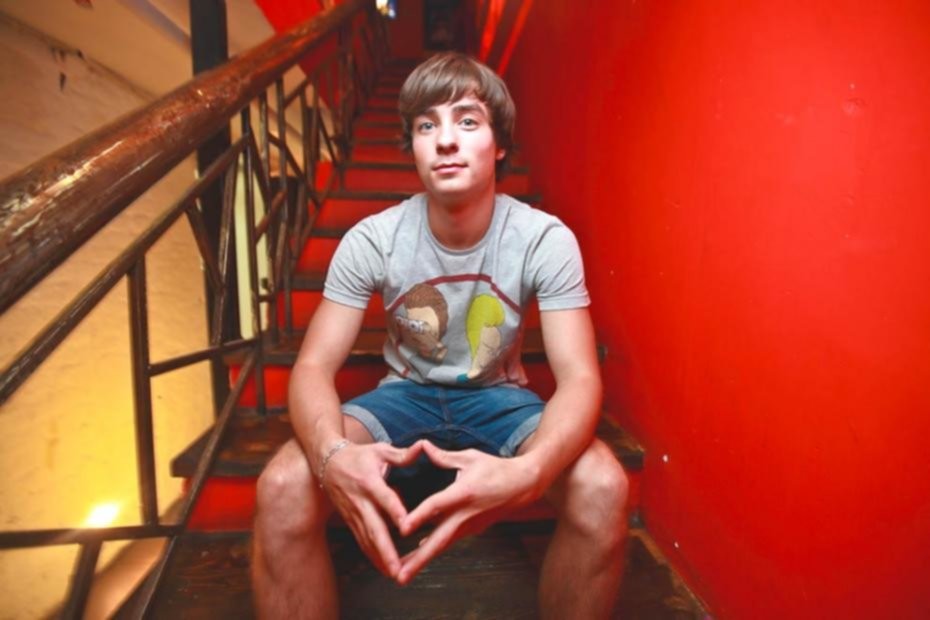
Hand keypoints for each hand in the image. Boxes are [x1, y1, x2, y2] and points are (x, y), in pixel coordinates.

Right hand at [321, 440, 424, 578]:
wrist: (327, 462)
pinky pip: (361, 541)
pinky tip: (383, 569)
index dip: (394, 511)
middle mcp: (360, 501)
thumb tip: (423, 446)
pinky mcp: (350, 521)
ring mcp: (353, 513)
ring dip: (380, 558)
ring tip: (394, 574)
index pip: (383, 498)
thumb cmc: (358, 455)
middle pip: (374, 528)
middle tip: (398, 568)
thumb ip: (402, 454)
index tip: (406, 526)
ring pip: (366, 539)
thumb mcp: (380, 450)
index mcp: (369, 481)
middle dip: (386, 550)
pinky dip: (372, 556)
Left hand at [396, 440, 542, 583]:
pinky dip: (433, 549)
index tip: (402, 529)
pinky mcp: (472, 530)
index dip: (419, 516)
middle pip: (439, 540)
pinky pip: (449, 541)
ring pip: (442, 545)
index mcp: (463, 493)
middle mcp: (465, 514)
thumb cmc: (496, 468)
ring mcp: (470, 525)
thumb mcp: (470, 457)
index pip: (437, 505)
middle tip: (400, 576)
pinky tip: (417, 556)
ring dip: (422, 560)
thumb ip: (443, 456)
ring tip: (402, 574)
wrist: (523, 485)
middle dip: (418, 559)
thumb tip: (422, 445)